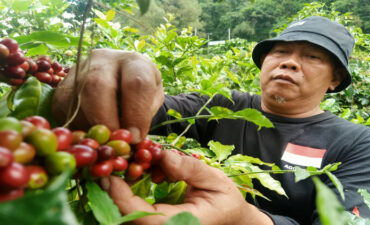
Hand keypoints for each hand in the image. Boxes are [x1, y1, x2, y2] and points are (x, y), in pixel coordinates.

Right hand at [51, 49, 163, 142]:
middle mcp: (102, 61)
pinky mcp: (61, 92)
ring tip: (105, 140)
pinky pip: (66, 115)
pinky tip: (92, 135)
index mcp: (133, 62)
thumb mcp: (152, 100)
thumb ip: (144, 115)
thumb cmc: (139, 94)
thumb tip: (130, 137)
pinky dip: (79, 131)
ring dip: (91, 129)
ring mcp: (77, 73)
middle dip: (106, 120)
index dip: (136, 113)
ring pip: (77, 103)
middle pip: (97, 86)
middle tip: (114, 143)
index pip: (136, 83)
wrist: (118, 81)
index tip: (136, 137)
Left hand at [101, 151, 273, 224]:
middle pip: (128, 219)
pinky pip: (134, 212)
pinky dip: (126, 194)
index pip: (144, 217)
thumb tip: (164, 157)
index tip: (109, 176)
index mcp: (181, 223)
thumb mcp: (215, 180)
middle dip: (113, 193)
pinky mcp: (156, 223)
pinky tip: (134, 172)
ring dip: (118, 192)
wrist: (230, 218)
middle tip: (106, 165)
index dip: (121, 198)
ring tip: (119, 165)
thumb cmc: (225, 200)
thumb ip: (191, 169)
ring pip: (128, 216)